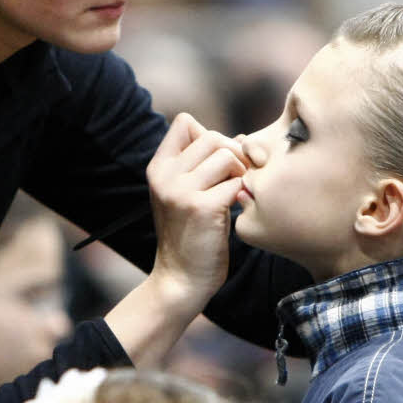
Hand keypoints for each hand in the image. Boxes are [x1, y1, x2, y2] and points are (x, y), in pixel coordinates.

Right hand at [145, 112, 245, 314]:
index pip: (184, 122)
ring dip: (240, 173)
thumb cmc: (192, 235)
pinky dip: (244, 194)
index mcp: (158, 168)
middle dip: (233, 155)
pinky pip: (237, 182)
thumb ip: (206, 164)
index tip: (217, 161)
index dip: (208, 135)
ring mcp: (181, 191)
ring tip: (235, 194)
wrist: (181, 280)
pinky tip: (237, 210)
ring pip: (226, 155)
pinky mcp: (202, 208)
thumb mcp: (187, 194)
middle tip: (236, 180)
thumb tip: (241, 137)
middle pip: (212, 137)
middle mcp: (165, 175)